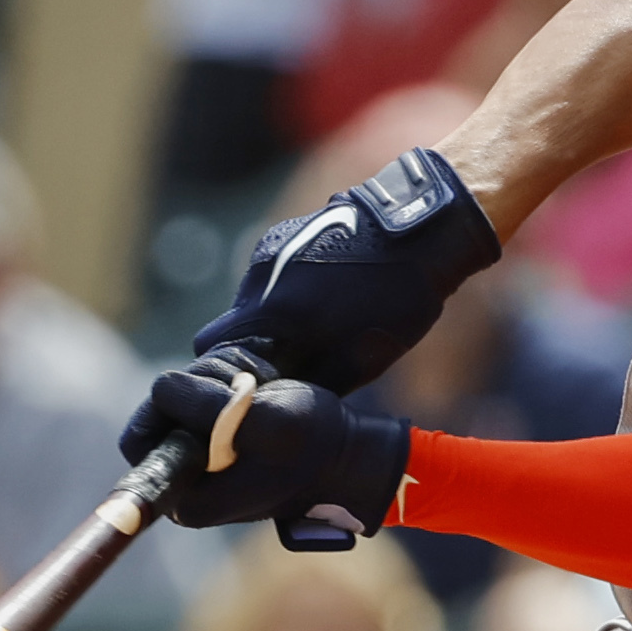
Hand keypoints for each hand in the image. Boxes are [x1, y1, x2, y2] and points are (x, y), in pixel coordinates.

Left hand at [123, 356, 410, 542]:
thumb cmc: (313, 444)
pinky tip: (260, 385)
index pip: (141, 439)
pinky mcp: (216, 441)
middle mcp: (186, 486)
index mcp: (187, 499)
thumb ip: (207, 408)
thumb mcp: (263, 422)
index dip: (170, 403)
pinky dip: (227, 380)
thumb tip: (162, 388)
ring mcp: (200, 463)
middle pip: (159, 412)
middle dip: (199, 386)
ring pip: (181, 397)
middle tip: (244, 383)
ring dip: (218, 378)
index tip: (214, 392)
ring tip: (260, 386)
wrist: (351, 455)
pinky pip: (201, 395)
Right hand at [190, 146, 500, 394]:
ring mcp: (268, 251)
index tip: (250, 382)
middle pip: (230, 324)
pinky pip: (268, 276)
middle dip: (251, 346)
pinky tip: (320, 292)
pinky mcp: (281, 236)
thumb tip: (285, 401)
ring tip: (314, 323)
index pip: (212, 346)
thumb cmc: (398, 299)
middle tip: (289, 359)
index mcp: (275, 311)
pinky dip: (283, 292)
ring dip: (272, 318)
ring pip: (251, 299)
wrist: (419, 229)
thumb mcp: (363, 358)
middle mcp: (261, 278)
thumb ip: (315, 379)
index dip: (225, 369)